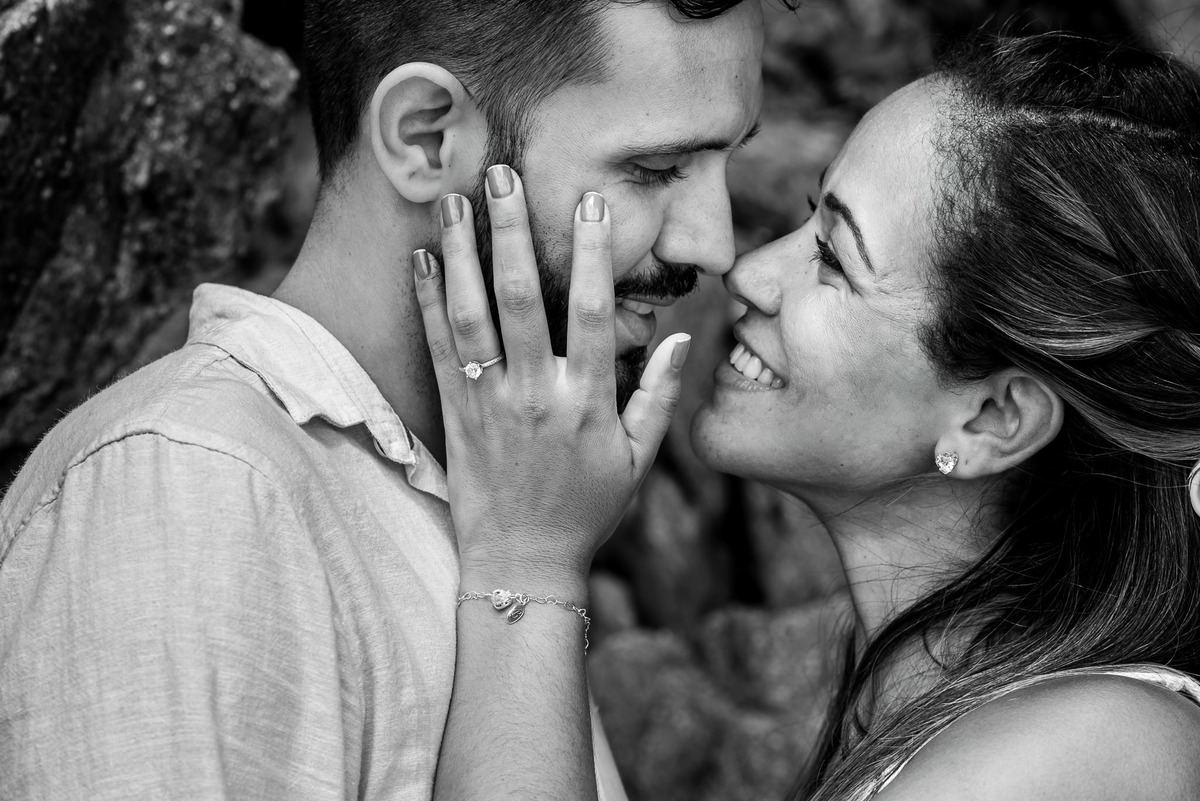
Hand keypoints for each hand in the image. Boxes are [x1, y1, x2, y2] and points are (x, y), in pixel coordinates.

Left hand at [413, 165, 690, 588]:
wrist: (521, 564)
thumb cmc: (586, 510)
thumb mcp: (637, 461)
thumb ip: (659, 398)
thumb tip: (684, 338)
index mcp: (587, 402)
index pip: (593, 313)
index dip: (593, 253)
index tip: (591, 202)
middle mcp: (536, 395)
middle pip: (522, 299)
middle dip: (512, 232)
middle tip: (502, 174)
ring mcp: (489, 403)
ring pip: (472, 316)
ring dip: (461, 254)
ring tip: (455, 199)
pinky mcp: (455, 414)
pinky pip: (437, 349)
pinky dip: (427, 302)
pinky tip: (422, 258)